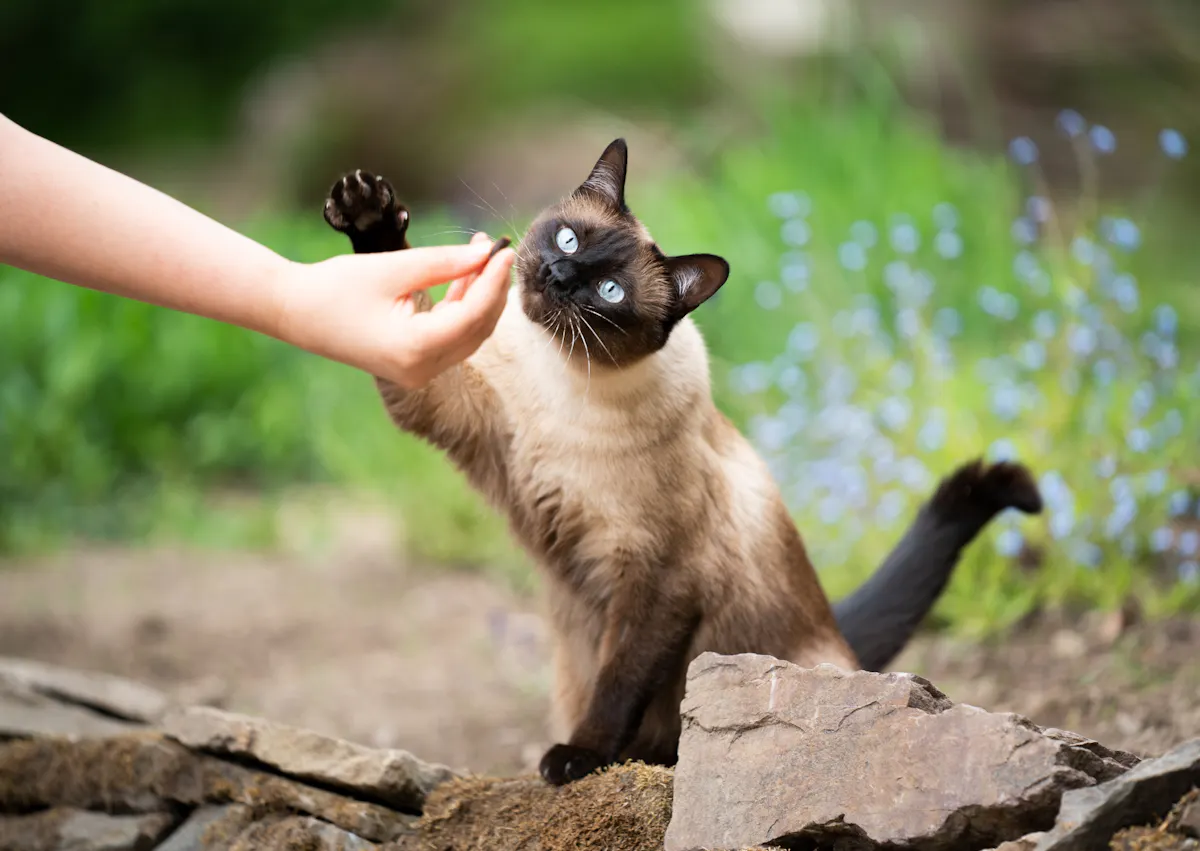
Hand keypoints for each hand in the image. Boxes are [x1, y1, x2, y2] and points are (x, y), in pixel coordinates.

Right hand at [278, 230, 514, 388]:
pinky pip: (451, 336)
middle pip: (477, 328)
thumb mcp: (394, 269)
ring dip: (478, 296)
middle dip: (491, 288)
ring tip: (480, 254)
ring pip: (468, 334)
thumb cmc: (337, 287)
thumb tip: (486, 254)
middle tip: (496, 249)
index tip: (504, 250)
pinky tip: (464, 276)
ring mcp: (419, 371)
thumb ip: (444, 263)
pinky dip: (460, 308)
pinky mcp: (415, 365)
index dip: (494, 282)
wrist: (296, 312)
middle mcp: (422, 369)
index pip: (472, 315)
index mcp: (415, 349)